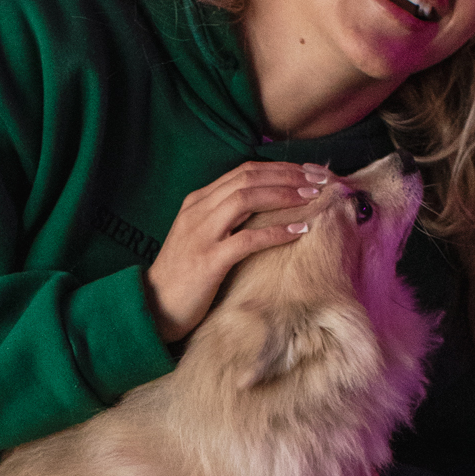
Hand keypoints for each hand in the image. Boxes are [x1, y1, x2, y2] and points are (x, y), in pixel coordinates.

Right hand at [143, 160, 335, 344]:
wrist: (154, 307)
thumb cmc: (183, 276)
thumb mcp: (201, 237)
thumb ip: (226, 219)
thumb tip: (266, 208)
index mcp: (197, 201)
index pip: (244, 172)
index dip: (280, 168)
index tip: (309, 172)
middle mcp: (198, 211)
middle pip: (248, 179)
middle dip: (288, 176)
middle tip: (320, 180)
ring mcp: (201, 234)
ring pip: (246, 199)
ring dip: (284, 196)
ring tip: (312, 199)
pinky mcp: (207, 261)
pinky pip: (247, 239)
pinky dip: (275, 232)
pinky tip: (298, 231)